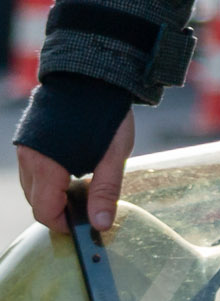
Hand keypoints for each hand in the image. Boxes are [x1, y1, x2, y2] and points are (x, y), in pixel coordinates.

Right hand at [17, 111, 132, 232]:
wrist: (90, 73)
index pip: (44, 212)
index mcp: (46, 166)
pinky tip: (72, 169)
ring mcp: (24, 149)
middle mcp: (27, 159)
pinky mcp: (28, 139)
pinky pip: (32, 169)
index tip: (81, 226)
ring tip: (82, 187)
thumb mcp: (113, 154)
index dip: (62, 224)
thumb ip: (106, 191)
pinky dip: (48, 177)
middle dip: (58, 210)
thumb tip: (100, 225)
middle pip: (36, 201)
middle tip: (87, 207)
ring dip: (53, 194)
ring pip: (33, 186)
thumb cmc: (104, 113)